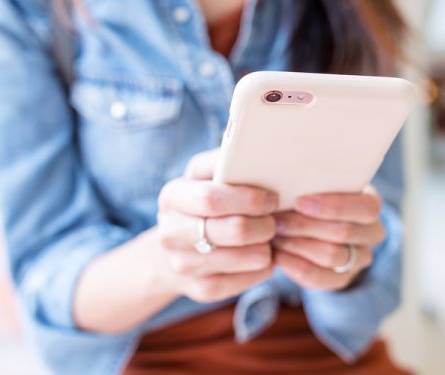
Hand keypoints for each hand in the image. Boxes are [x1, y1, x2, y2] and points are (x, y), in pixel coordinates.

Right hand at [156, 149, 277, 302]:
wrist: (173, 250)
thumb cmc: (203, 201)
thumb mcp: (206, 174)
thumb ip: (227, 159)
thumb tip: (259, 142)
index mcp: (173, 195)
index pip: (213, 198)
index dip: (249, 198)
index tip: (271, 197)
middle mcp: (170, 233)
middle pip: (234, 230)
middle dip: (265, 224)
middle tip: (274, 219)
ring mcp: (183, 265)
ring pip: (246, 257)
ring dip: (267, 245)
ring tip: (269, 236)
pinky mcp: (201, 290)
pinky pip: (248, 280)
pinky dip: (263, 266)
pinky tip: (260, 254)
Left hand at [272, 186, 384, 290]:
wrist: (323, 224)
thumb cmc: (318, 197)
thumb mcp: (322, 185)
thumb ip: (313, 183)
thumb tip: (286, 183)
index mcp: (371, 205)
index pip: (365, 209)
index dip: (333, 206)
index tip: (300, 202)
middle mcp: (372, 234)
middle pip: (343, 232)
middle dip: (305, 226)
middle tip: (276, 220)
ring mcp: (359, 260)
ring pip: (331, 257)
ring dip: (297, 245)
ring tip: (273, 235)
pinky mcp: (342, 280)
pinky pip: (319, 278)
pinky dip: (294, 266)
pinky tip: (277, 255)